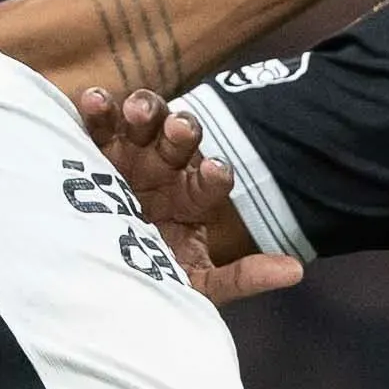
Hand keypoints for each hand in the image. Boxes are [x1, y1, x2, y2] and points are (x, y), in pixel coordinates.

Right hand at [73, 86, 298, 304]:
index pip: (211, 179)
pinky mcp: (95, 147)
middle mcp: (165, 169)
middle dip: (183, 131)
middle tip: (181, 129)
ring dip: (145, 109)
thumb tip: (294, 271)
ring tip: (137, 112)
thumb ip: (241, 277)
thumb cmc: (148, 283)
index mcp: (192, 197)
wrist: (94, 284)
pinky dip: (98, 108)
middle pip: (181, 139)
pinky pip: (98, 122)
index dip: (215, 173)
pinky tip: (93, 101)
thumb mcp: (193, 287)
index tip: (215, 172)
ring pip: (144, 119)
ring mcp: (131, 153)